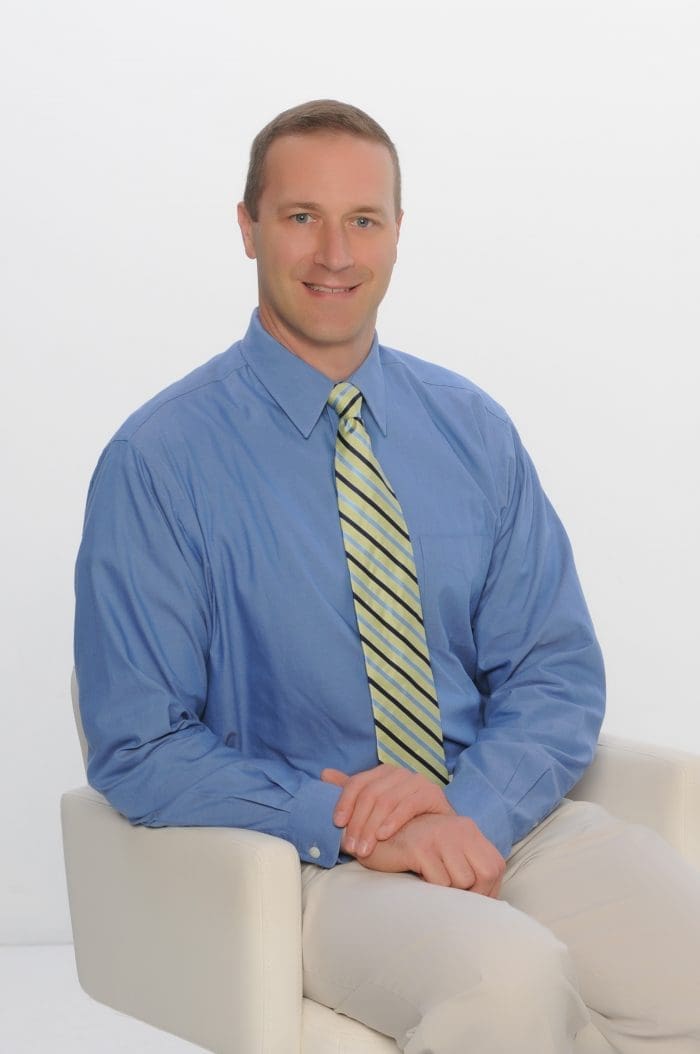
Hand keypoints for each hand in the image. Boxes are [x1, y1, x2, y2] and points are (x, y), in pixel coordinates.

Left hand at [321, 763, 453, 857]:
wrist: (439, 831)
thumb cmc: (402, 820)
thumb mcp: (373, 806)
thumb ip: (351, 791)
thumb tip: (324, 773)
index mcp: (382, 772)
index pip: (357, 783)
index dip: (345, 802)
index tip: (337, 824)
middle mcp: (398, 772)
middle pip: (371, 794)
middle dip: (358, 822)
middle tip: (352, 847)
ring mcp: (416, 780)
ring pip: (386, 800)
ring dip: (372, 827)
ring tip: (365, 849)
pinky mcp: (432, 793)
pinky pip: (408, 805)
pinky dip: (393, 821)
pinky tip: (383, 836)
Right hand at [357, 813, 504, 896]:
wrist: (375, 839)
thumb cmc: (415, 853)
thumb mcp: (448, 855)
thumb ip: (470, 869)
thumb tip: (491, 904)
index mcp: (469, 830)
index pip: (495, 868)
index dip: (485, 891)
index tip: (466, 900)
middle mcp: (459, 828)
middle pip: (484, 875)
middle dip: (470, 895)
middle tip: (448, 897)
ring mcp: (439, 836)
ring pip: (462, 881)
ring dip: (448, 892)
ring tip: (430, 884)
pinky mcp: (420, 847)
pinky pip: (439, 881)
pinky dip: (431, 890)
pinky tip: (418, 879)